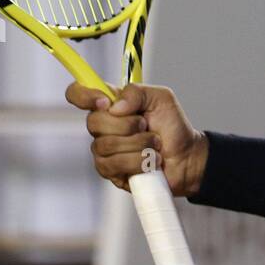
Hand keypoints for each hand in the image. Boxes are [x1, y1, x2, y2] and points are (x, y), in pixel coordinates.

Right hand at [65, 83, 208, 197]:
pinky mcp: (110, 172)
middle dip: (127, 125)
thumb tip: (114, 106)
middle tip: (147, 126)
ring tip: (154, 144)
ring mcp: (104, 150)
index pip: (78, 93)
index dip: (84, 95)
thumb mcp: (161, 98)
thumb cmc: (172, 126)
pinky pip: (114, 164)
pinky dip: (139, 161)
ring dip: (139, 144)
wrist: (186, 156)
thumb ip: (137, 93)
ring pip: (106, 145)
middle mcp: (103, 127)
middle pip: (93, 122)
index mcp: (111, 105)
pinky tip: (151, 161)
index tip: (105, 102)